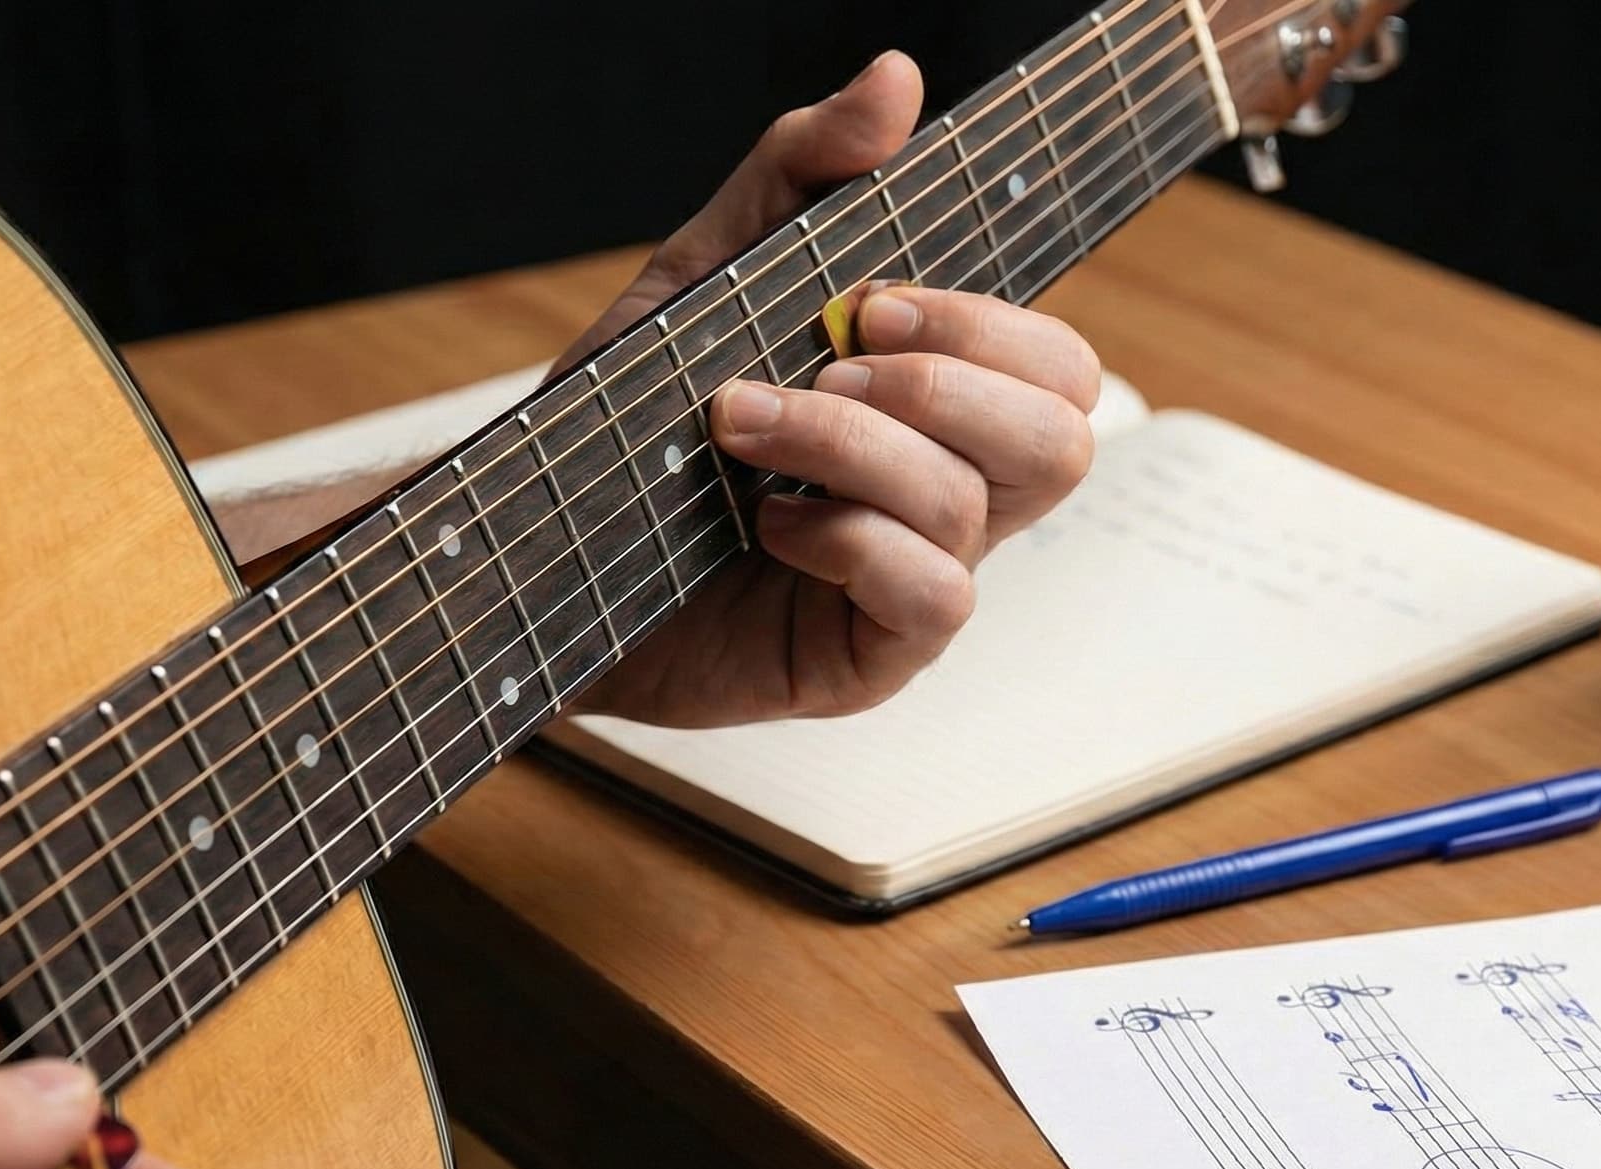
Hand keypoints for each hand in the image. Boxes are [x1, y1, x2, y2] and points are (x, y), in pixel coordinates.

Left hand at [567, 52, 1099, 726]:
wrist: (535, 551)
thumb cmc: (633, 427)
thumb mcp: (707, 274)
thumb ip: (800, 172)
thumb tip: (897, 80)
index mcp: (937, 412)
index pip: (1057, 365)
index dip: (985, 324)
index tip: (867, 301)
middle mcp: (948, 496)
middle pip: (1065, 436)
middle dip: (944, 381)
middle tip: (829, 366)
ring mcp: (916, 580)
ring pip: (977, 505)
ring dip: (851, 446)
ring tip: (745, 427)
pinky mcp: (871, 656)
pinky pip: (934, 595)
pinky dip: (849, 540)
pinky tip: (769, 530)